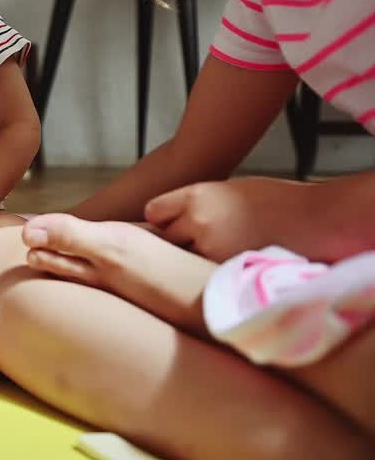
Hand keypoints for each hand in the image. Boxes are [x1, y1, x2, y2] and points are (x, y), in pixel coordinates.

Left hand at [144, 176, 313, 261]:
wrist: (316, 220)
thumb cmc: (276, 201)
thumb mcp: (228, 191)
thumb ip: (196, 206)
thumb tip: (173, 220)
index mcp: (196, 196)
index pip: (153, 212)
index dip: (163, 219)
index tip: (172, 222)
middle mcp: (197, 222)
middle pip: (162, 240)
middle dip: (175, 242)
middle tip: (197, 242)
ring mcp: (210, 250)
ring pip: (180, 262)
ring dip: (190, 262)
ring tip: (218, 255)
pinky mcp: (224, 274)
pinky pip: (201, 278)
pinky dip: (208, 277)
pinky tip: (226, 269)